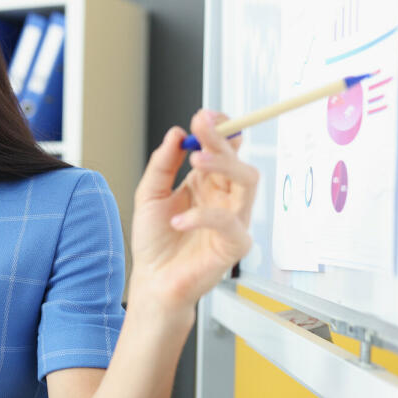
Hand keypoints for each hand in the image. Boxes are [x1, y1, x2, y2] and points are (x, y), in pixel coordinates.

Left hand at [129, 110, 258, 310]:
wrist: (153, 281)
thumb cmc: (154, 242)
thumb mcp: (149, 195)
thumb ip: (162, 164)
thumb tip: (176, 133)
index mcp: (205, 183)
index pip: (222, 148)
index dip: (218, 129)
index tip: (203, 116)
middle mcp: (223, 197)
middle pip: (236, 159)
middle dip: (221, 139)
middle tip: (202, 126)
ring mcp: (233, 219)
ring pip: (248, 181)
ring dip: (224, 165)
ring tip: (195, 161)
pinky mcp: (234, 245)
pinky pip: (229, 223)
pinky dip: (203, 217)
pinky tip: (178, 220)